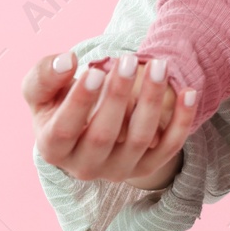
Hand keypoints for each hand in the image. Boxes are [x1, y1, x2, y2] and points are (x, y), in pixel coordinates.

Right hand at [24, 51, 195, 188]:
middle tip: (129, 61)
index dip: (79, 102)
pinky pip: (169, 147)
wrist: (85, 127)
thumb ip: (44, 75)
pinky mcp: (146, 167)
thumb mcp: (41, 90)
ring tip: (159, 66)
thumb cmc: (59, 103)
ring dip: (152, 101)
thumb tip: (66, 61)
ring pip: (140, 139)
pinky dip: (182, 121)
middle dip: (118, 96)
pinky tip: (188, 92)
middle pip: (104, 135)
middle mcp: (85, 166)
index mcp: (52, 149)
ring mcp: (118, 170)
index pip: (65, 130)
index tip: (94, 71)